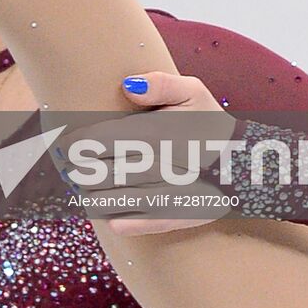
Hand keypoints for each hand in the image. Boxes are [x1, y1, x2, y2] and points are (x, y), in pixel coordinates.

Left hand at [54, 71, 237, 236]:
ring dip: (92, 196)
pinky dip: (121, 220)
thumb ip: (161, 84)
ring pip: (111, 200)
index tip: (65, 144)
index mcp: (154, 132)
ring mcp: (164, 194)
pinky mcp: (173, 217)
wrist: (242, 164)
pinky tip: (109, 216)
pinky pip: (136, 223)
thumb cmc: (208, 123)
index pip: (99, 140)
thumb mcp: (192, 92)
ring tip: (84, 190)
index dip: (76, 144)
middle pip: (98, 172)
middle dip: (80, 170)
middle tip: (70, 167)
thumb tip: (128, 85)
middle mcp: (157, 165)